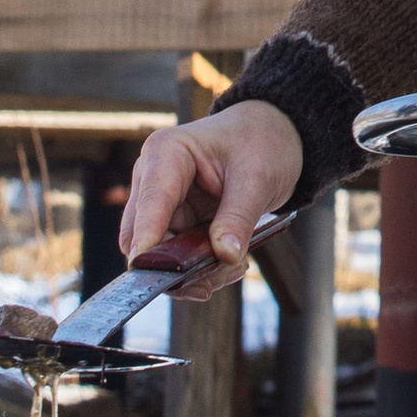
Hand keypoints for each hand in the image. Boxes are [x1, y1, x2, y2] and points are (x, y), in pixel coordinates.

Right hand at [119, 100, 304, 295]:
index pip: (149, 204)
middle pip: (143, 237)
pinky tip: (231, 265)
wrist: (273, 135)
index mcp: (165, 153)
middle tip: (213, 281)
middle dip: (177, 266)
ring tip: (234, 268)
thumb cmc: (261, 142)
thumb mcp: (257, 178)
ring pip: (159, 254)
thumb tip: (224, 257)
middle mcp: (153, 178)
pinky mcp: (176, 221)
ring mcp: (162, 202)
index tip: (154, 276)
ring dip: (192, 271)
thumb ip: (238, 218)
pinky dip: (201, 267)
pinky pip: (177, 256)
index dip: (148, 242)